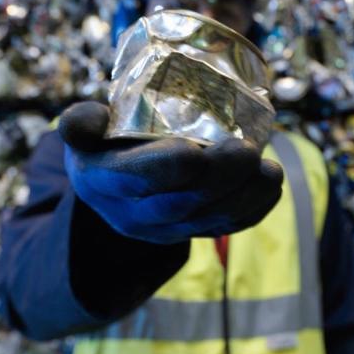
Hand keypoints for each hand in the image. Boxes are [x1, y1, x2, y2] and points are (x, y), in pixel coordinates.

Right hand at [59, 101, 283, 244]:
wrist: (112, 182)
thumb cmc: (103, 140)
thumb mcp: (84, 128)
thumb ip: (82, 120)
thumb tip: (82, 123)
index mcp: (101, 182)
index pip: (134, 179)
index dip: (164, 168)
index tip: (194, 150)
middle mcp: (130, 214)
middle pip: (179, 204)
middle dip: (218, 179)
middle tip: (248, 150)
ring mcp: (162, 229)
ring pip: (207, 220)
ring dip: (244, 197)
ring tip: (270, 171)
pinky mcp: (188, 232)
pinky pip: (223, 228)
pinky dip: (253, 210)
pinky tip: (271, 186)